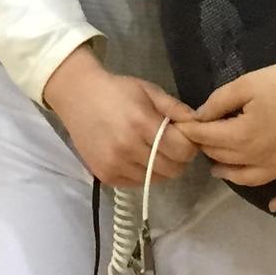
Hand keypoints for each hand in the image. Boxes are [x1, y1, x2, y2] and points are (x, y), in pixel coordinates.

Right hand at [42, 45, 197, 187]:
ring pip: (156, 179)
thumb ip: (175, 108)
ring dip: (161, 167)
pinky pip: (136, 183)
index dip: (189, 145)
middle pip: (172, 169)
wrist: (77, 96)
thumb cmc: (116, 90)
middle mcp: (127, 148)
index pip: (181, 150)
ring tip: (153, 150)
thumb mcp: (148, 90)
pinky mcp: (105, 175)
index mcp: (141, 123)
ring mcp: (114, 164)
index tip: (185, 137)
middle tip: (171, 145)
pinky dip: (142, 173)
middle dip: (178, 158)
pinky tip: (136, 157)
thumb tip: (198, 124)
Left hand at [178, 62, 275, 211]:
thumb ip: (219, 101)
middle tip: (199, 142)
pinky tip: (272, 206)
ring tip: (218, 170)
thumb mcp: (249, 82)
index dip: (192, 131)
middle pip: (226, 157)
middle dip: (208, 149)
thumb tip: (199, 117)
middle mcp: (261, 159)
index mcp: (243, 136)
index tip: (180, 126)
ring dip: (231, 176)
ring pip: (250, 179)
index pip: (208, 138)